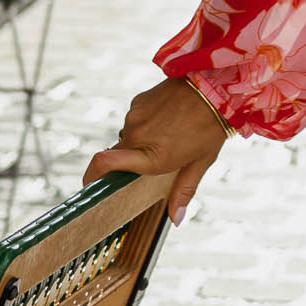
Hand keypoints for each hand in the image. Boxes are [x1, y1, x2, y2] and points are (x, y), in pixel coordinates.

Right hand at [85, 77, 229, 223]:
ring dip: (142, 141)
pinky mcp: (138, 102)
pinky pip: (135, 120)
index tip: (90, 186)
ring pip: (129, 137)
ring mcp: (135, 116)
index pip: (104, 163)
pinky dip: (146, 125)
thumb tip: (175, 219)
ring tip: (170, 135)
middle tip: (158, 157)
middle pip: (119, 155)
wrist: (215, 86)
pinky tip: (168, 120)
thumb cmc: (210, 126)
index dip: (91, 177)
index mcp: (151, 155)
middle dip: (132, 161)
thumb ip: (183, 190)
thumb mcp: (200, 162)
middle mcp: (137, 135)